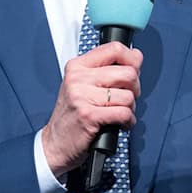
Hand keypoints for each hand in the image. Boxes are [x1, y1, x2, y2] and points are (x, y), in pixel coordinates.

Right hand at [41, 42, 142, 176]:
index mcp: (77, 66)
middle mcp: (78, 78)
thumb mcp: (82, 85)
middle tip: (127, 97)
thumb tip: (136, 56)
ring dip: (131, 108)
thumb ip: (107, 69)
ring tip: (120, 112)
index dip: (132, 59)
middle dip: (135, 88)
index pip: (114, 49)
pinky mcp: (89, 116)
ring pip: (128, 96)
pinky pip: (124, 113)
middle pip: (127, 73)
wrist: (55, 143)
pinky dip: (128, 121)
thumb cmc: (72, 115)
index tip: (134, 68)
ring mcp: (82, 96)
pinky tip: (121, 123)